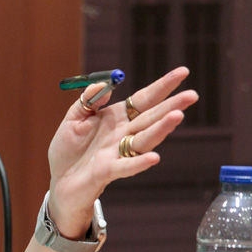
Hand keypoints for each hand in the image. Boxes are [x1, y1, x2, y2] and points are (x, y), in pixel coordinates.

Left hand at [45, 67, 198, 237]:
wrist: (59, 179)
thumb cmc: (68, 149)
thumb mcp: (73, 118)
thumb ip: (87, 101)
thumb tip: (104, 85)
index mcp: (117, 117)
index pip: (144, 99)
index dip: (162, 86)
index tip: (183, 72)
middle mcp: (123, 134)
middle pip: (151, 117)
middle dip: (172, 105)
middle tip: (192, 95)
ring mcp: (118, 152)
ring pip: (145, 139)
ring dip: (161, 128)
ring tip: (177, 116)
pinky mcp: (108, 170)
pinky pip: (126, 166)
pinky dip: (139, 162)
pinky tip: (153, 157)